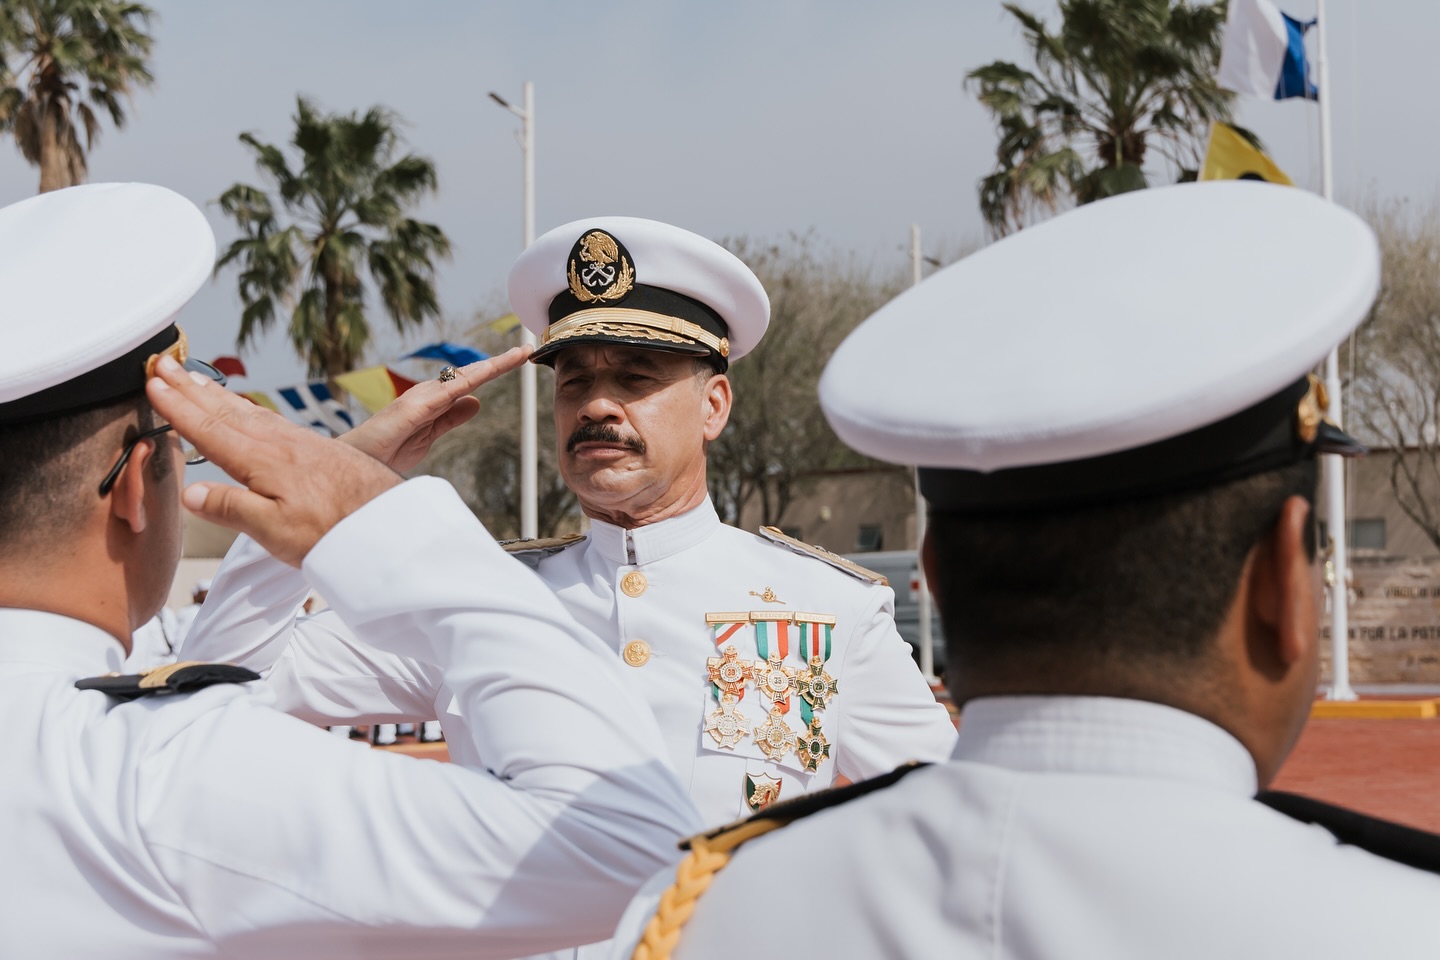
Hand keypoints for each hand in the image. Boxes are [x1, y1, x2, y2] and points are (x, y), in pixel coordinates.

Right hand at [146, 354, 402, 565]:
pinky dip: (250, 408)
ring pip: (249, 412)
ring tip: (195, 379)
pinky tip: (248, 411)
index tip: (152, 385)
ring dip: (218, 395)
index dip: (178, 408)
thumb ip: (231, 508)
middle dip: (190, 389)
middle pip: (225, 411)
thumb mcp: (275, 530)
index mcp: (262, 462)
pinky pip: (272, 421)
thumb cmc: (333, 533)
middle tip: (163, 365)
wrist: (390, 526)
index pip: (209, 429)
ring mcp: (301, 444)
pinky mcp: (319, 450)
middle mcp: (280, 445)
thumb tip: (189, 492)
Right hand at [341, 346, 532, 472]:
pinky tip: (487, 374)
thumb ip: (451, 418)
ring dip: (492, 366)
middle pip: (470, 374)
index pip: (469, 382)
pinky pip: (446, 393)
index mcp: (433, 401)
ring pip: (463, 377)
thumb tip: (477, 402)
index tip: (518, 359)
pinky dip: (468, 381)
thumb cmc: (387, 451)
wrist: (356, 465)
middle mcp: (428, 393)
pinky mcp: (412, 409)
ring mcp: (420, 398)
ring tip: (517, 354)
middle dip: (499, 362)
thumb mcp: (430, 435)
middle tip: (526, 349)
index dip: (493, 370)